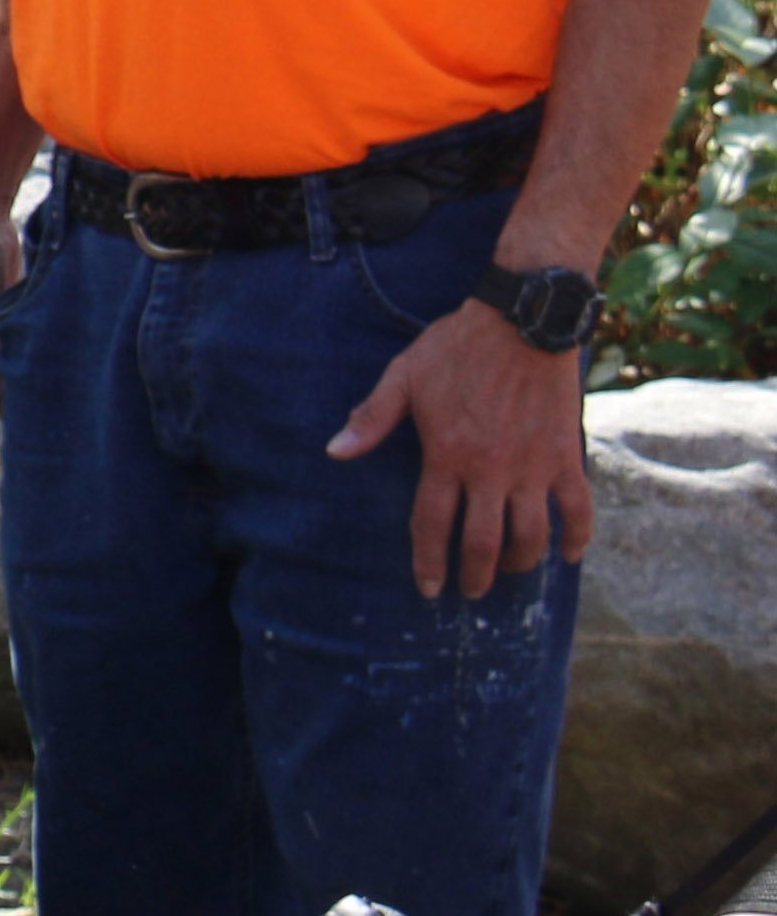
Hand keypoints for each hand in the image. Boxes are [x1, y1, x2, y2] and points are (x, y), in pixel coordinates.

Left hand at [331, 301, 596, 598]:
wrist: (523, 322)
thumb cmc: (456, 348)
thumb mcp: (404, 377)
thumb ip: (372, 418)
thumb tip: (336, 453)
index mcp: (447, 456)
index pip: (432, 524)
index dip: (429, 562)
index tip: (429, 588)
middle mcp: (490, 470)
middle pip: (482, 542)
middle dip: (474, 576)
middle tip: (469, 593)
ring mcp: (532, 467)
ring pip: (530, 534)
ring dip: (520, 563)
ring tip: (511, 574)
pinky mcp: (565, 457)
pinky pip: (578, 507)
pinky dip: (578, 536)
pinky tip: (570, 555)